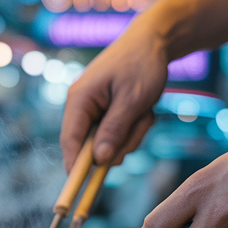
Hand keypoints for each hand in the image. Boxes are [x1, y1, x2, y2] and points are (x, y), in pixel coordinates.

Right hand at [59, 0, 227, 170]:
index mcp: (79, 100)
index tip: (79, 189)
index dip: (75, 167)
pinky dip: (135, 125)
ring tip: (145, 109)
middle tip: (140, 123)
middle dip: (120, 141)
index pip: (71, 141)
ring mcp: (94, 109)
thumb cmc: (142, 64)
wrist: (156, 38)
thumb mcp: (133, 100)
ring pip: (110, 141)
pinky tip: (145, 107)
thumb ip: (114, 130)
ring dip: (132, 132)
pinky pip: (119, 132)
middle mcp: (81, 106)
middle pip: (93, 146)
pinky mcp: (107, 111)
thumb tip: (100, 161)